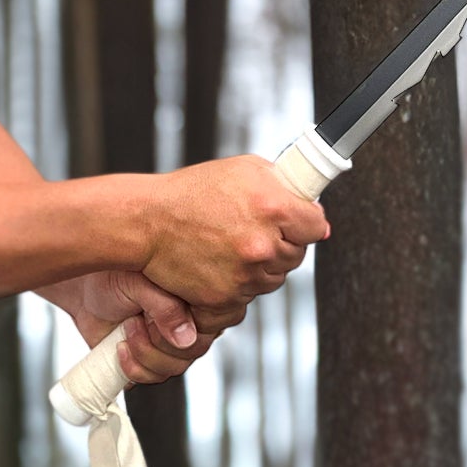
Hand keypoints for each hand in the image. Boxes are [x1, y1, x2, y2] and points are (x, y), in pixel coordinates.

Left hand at [54, 269, 213, 385]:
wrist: (85, 290)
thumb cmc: (113, 277)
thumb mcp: (141, 285)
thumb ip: (167, 308)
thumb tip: (187, 339)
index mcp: (193, 301)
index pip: (206, 330)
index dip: (179, 331)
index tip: (151, 317)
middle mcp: (185, 323)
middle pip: (189, 355)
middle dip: (156, 344)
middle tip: (135, 322)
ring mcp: (167, 344)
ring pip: (171, 369)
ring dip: (143, 355)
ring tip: (127, 330)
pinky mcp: (148, 359)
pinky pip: (152, 378)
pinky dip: (132, 369)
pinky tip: (120, 347)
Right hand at [142, 155, 329, 311]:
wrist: (149, 222)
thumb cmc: (194, 192)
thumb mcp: (246, 170)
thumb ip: (284, 186)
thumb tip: (312, 207)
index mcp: (274, 208)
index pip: (317, 226)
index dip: (308, 222)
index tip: (300, 221)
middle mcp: (263, 245)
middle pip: (298, 254)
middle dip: (284, 242)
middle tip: (259, 230)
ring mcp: (245, 275)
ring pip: (276, 277)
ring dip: (264, 265)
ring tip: (236, 244)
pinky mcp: (226, 297)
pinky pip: (249, 294)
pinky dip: (241, 282)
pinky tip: (224, 261)